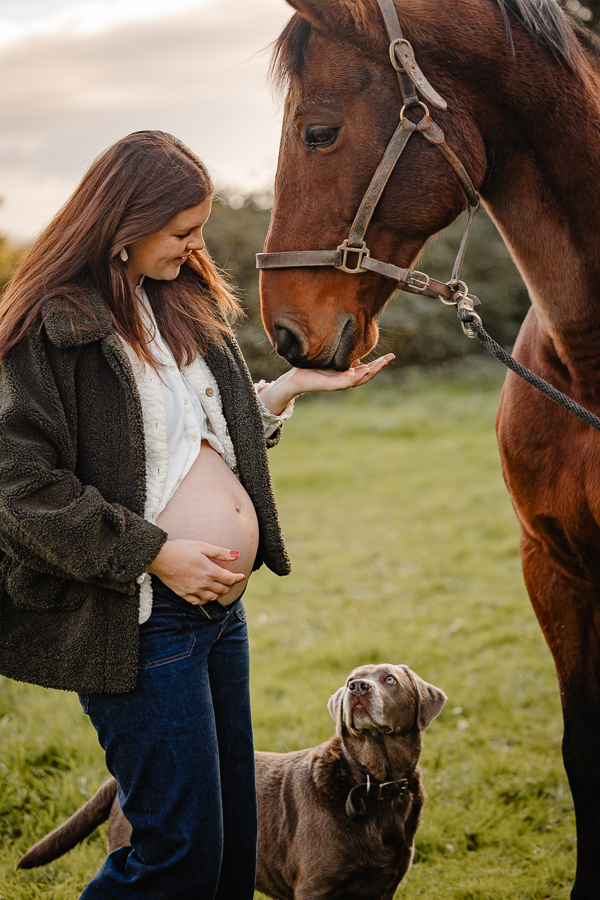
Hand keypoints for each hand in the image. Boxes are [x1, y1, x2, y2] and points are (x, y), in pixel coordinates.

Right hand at [147, 539, 244, 604]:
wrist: (160, 558)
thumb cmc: (181, 549)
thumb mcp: (202, 546)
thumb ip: (220, 553)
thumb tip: (237, 555)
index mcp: (209, 571)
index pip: (230, 579)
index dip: (238, 578)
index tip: (241, 576)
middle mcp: (203, 583)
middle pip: (223, 589)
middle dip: (229, 585)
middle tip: (230, 579)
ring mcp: (193, 590)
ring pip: (212, 598)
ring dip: (218, 593)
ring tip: (219, 587)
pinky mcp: (184, 594)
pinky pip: (199, 602)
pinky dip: (205, 600)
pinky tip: (206, 595)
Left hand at [258, 354, 394, 413]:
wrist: (296, 379)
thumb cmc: (312, 369)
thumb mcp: (331, 360)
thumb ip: (344, 358)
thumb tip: (355, 355)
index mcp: (347, 373)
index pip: (367, 368)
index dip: (379, 362)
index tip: (390, 355)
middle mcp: (346, 379)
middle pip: (368, 373)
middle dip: (380, 366)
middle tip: (391, 357)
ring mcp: (341, 383)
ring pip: (361, 378)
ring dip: (373, 371)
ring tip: (383, 363)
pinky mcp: (333, 386)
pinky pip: (349, 381)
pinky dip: (358, 376)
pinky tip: (366, 369)